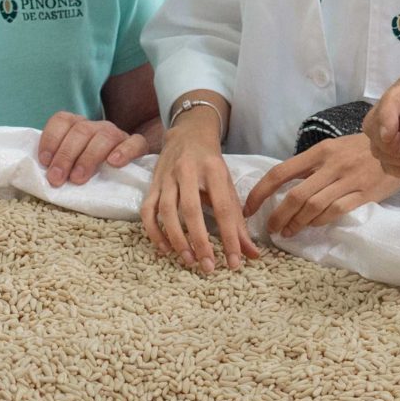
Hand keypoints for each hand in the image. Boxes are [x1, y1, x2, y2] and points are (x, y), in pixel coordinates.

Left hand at [36, 111, 149, 187]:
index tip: (44, 161)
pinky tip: (114, 163)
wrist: (128, 166)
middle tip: (57, 179)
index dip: (51, 139)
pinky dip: (124, 151)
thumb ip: (56, 163)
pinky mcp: (138, 145)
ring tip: (78, 178)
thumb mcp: (71, 164)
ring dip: (88, 158)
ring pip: (104, 137)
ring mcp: (118, 134)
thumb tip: (35, 176)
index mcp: (78, 125)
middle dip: (65, 155)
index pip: (62, 120)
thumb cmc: (91, 169)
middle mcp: (97, 126)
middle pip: (80, 131)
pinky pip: (135, 143)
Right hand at [139, 113, 259, 272]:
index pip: (223, 208)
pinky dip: (154, 232)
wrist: (188, 134)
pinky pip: (147, 211)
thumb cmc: (211, 165)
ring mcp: (166, 178)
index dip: (229, 237)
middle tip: (208, 267)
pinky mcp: (151, 184)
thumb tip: (251, 253)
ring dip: (177, 239)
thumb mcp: (228, 186)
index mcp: (214, 170)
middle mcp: (188, 172)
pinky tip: (165, 249)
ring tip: (189, 260)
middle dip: (200, 241)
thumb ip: (238, 221)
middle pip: (191, 210)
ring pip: (167, 211)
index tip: (233, 262)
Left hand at [243, 134, 399, 236]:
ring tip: (288, 232)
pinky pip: (335, 211)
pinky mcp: (364, 193)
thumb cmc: (362, 150)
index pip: (281, 172)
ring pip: (313, 207)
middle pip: (295, 195)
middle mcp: (331, 164)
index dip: (260, 192)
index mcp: (319, 151)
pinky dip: (319, 222)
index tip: (249, 208)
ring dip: (296, 223)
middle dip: (277, 216)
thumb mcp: (334, 149)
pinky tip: (312, 226)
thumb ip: (311, 165)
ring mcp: (348, 180)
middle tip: (271, 229)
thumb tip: (284, 186)